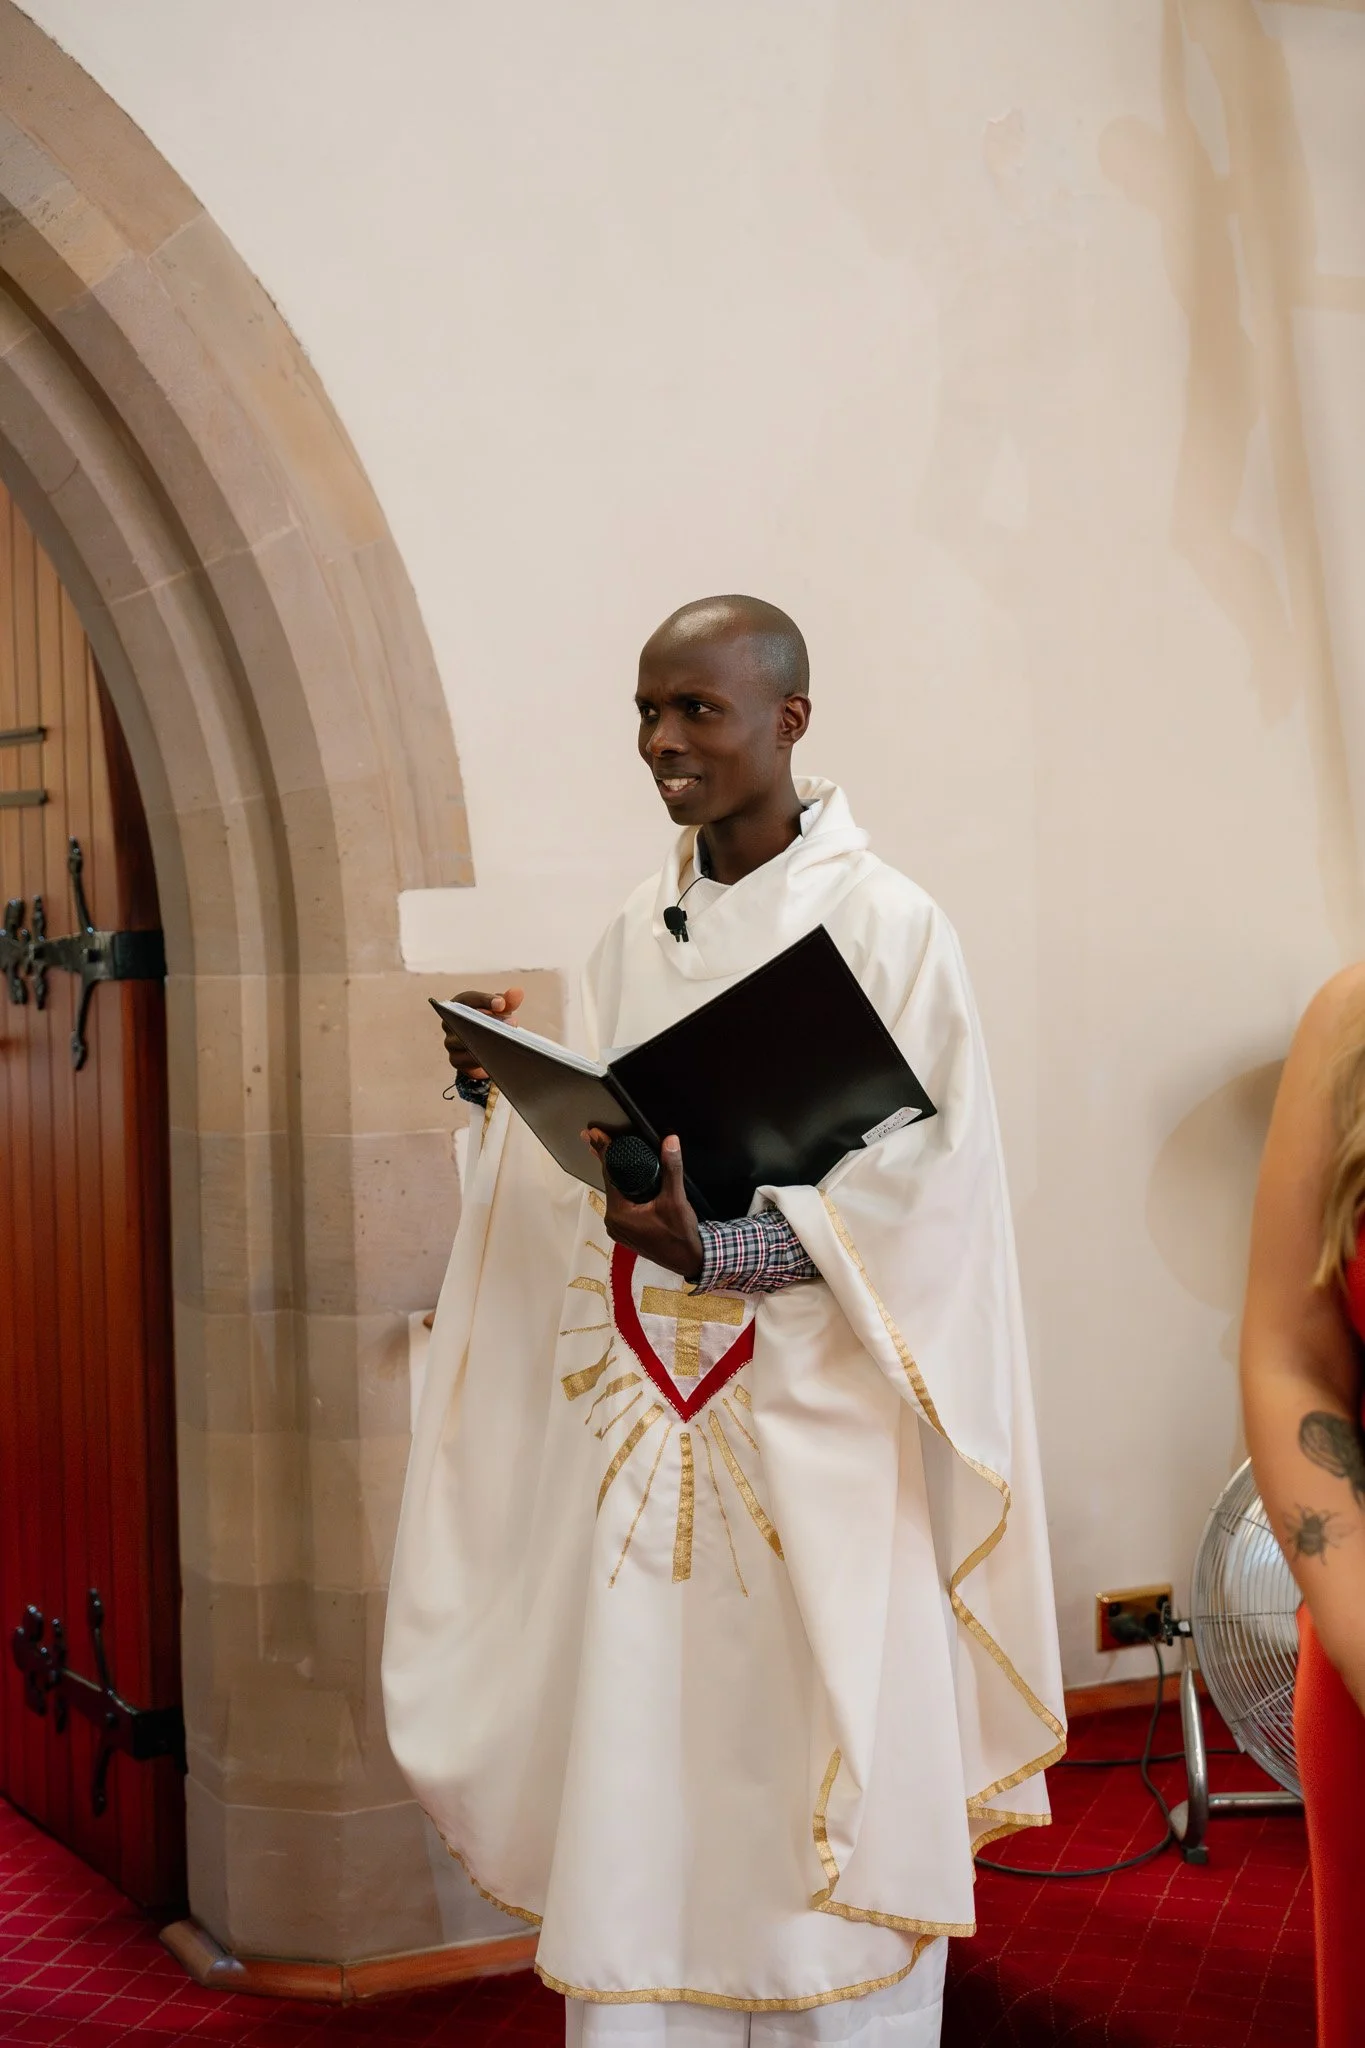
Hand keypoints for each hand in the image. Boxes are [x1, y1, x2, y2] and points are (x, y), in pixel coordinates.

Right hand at [442, 987, 524, 1079]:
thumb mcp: (500, 1011)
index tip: (501, 1004)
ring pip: (466, 1041)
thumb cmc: (490, 1024)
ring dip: (488, 1041)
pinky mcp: (455, 1060)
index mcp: (459, 1005)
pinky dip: (484, 1058)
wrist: (482, 1051)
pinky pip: (468, 1060)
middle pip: (467, 1020)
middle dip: (491, 1021)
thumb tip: (517, 992)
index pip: (469, 999)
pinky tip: (501, 1055)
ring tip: (509, 1040)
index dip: (485, 1000)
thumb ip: (508, 1001)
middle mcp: (450, 1022)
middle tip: (512, 1023)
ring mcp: (450, 1042)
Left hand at [584, 1127, 703, 1282]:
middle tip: (596, 1138)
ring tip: (610, 1153)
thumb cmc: (681, 1233)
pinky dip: (622, 1190)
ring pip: (615, 1194)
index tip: (593, 1134)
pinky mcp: (626, 1233)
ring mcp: (618, 1230)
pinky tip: (624, 1179)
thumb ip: (671, 1169)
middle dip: (606, 1161)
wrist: (689, 1260)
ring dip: (615, 1175)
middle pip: (609, 1184)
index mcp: (619, 1213)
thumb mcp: (676, 1200)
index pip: (609, 1175)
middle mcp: (613, 1222)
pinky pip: (620, 1205)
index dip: (603, 1151)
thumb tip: (670, 1141)